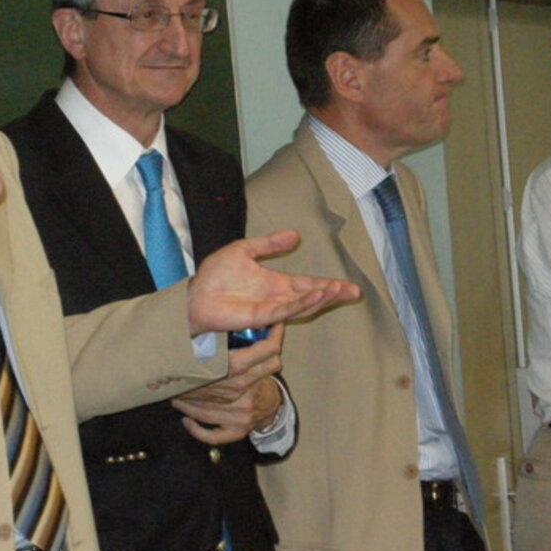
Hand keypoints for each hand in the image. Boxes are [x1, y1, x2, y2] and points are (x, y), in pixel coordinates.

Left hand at [173, 326, 284, 444]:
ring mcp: (241, 416)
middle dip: (187, 383)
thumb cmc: (259, 378)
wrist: (273, 406)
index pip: (232, 365)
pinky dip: (197, 429)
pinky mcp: (237, 431)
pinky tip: (186, 420)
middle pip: (207, 389)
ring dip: (186, 402)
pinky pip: (213, 435)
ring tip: (175, 393)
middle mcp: (246, 396)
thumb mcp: (259, 358)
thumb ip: (250, 344)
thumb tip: (224, 322)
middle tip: (172, 375)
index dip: (211, 362)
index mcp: (253, 374)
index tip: (187, 353)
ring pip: (205, 410)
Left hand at [187, 230, 358, 334]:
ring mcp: (270, 308)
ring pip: (302, 305)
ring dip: (321, 298)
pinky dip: (302, 303)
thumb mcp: (245, 250)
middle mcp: (277, 298)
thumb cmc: (215, 276)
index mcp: (276, 284)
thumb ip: (270, 244)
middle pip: (311, 297)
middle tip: (355, 292)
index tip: (348, 286)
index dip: (328, 285)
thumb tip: (295, 234)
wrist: (195, 294)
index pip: (308, 284)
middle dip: (333, 294)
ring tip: (340, 290)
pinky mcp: (261, 316)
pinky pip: (286, 310)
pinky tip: (316, 295)